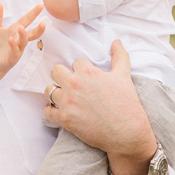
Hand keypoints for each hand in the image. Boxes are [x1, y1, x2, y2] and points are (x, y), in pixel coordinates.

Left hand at [0, 2, 44, 75]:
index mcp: (16, 30)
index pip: (27, 20)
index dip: (34, 13)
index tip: (41, 5)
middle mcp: (20, 39)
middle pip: (32, 34)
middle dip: (39, 29)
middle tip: (43, 23)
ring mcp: (18, 49)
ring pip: (24, 42)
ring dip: (23, 35)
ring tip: (20, 28)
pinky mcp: (13, 58)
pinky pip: (15, 51)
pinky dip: (13, 45)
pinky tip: (11, 40)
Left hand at [45, 43, 154, 164]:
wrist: (127, 132)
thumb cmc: (127, 104)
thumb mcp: (124, 76)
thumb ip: (119, 57)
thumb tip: (116, 42)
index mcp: (87, 72)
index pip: (76, 63)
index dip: (81, 70)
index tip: (87, 79)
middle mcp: (74, 84)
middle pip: (55, 71)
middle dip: (62, 77)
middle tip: (72, 86)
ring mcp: (67, 102)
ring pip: (49, 90)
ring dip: (56, 94)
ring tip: (66, 99)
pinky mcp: (64, 119)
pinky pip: (47, 111)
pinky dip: (52, 111)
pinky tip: (61, 112)